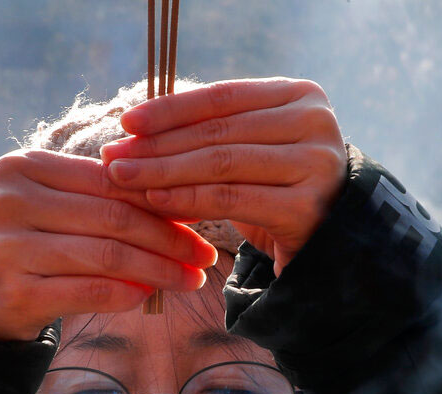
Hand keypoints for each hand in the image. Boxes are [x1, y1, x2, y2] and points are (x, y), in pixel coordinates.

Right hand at [0, 149, 217, 340]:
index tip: (201, 218)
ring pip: (106, 255)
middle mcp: (13, 201)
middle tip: (205, 256)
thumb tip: (181, 202)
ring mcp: (10, 247)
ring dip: (158, 270)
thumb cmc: (20, 241)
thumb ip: (99, 197)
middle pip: (113, 217)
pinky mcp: (15, 291)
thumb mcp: (47, 204)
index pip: (110, 180)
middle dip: (170, 239)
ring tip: (191, 281)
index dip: (161, 200)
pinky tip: (149, 297)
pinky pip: (88, 291)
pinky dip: (126, 295)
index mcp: (24, 166)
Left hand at [100, 78, 346, 274]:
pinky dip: (187, 199)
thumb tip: (134, 132)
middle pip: (218, 131)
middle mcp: (315, 123)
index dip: (171, 109)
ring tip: (124, 179)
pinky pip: (230, 198)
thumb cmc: (277, 194)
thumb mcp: (249, 154)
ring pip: (221, 163)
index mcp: (301, 95)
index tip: (126, 123)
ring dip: (164, 171)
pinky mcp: (306, 206)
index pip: (222, 97)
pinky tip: (155, 202)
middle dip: (158, 144)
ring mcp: (316, 164)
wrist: (328, 248)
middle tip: (113, 157)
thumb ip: (210, 135)